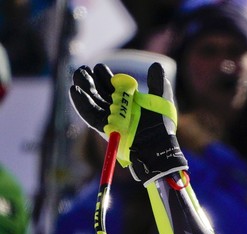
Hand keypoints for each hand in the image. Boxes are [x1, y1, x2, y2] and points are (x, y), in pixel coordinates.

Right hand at [70, 62, 187, 182]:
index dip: (104, 76)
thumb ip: (157, 83)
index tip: (99, 67)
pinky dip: (81, 104)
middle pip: (99, 93)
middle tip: (82, 69)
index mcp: (127, 102)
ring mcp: (109, 119)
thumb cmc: (161, 125)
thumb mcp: (161, 101)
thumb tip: (156, 65)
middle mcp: (116, 110)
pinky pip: (90, 115)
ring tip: (76, 76)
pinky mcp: (104, 128)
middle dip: (89, 80)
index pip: (112, 87)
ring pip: (92, 102)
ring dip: (83, 89)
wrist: (159, 144)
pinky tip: (74, 91)